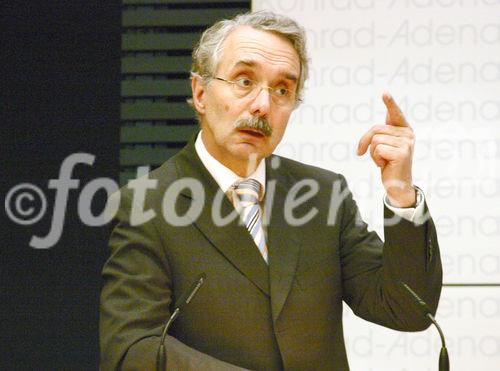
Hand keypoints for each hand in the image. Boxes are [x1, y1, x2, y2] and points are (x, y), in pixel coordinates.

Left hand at [357, 92, 415, 206]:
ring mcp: (406, 143)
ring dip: (373, 153)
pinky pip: (377, 150)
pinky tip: (385, 164)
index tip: (385, 93)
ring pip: (375, 140)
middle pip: (375, 129)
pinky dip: (376, 159)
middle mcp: (408, 134)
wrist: (397, 184)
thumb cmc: (389, 164)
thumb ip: (381, 135)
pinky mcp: (402, 153)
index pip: (395, 114)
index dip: (390, 103)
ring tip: (383, 160)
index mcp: (404, 130)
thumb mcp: (384, 146)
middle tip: (365, 153)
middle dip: (365, 142)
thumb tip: (372, 134)